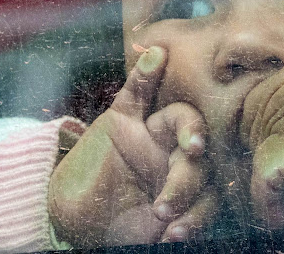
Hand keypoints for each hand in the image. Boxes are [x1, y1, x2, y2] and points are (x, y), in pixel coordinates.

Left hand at [48, 47, 217, 246]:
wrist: (77, 214)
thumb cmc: (92, 163)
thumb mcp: (113, 123)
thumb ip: (138, 88)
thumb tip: (157, 49)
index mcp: (161, 126)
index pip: (186, 119)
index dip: (192, 130)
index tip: (192, 146)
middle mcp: (176, 152)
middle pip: (199, 157)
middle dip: (188, 176)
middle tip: (170, 195)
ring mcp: (182, 181)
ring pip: (206, 186)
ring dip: (188, 203)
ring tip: (162, 218)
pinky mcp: (185, 210)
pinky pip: (202, 214)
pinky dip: (191, 223)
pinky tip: (172, 234)